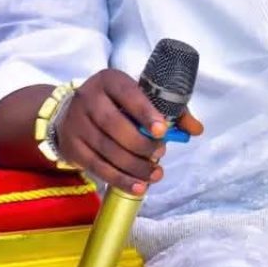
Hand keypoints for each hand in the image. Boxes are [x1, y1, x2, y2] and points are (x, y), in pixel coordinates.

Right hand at [56, 69, 202, 193]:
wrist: (70, 113)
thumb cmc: (117, 104)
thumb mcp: (140, 97)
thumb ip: (170, 111)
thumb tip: (196, 129)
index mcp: (110, 80)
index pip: (128, 94)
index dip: (145, 112)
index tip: (162, 130)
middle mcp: (88, 99)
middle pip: (114, 125)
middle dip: (140, 144)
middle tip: (160, 153)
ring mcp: (76, 124)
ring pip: (105, 149)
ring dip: (133, 166)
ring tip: (155, 174)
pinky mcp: (71, 148)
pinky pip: (96, 167)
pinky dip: (119, 179)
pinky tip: (138, 186)